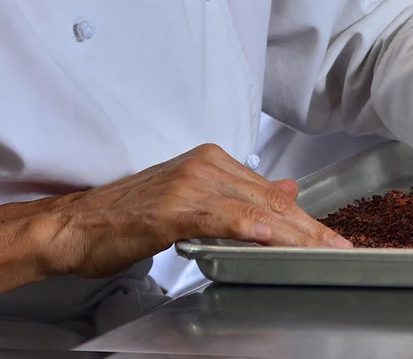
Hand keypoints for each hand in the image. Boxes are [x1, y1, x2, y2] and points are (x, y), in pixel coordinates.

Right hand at [42, 144, 350, 278]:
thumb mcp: (191, 198)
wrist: (74, 226)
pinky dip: (248, 226)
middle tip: (338, 246)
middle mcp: (205, 166)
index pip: (270, 191)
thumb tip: (287, 188)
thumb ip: (239, 195)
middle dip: (308, 227)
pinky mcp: (171, 209)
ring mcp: (188, 185)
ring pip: (254, 208)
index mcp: (212, 161)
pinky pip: (220, 217)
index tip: (329, 235)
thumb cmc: (126, 217)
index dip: (304, 216)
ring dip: (291, 233)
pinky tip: (270, 237)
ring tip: (318, 249)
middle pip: (269, 199)